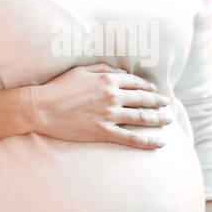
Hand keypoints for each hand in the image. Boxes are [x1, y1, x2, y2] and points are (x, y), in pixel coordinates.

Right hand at [28, 62, 172, 148]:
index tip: (155, 92)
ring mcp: (109, 115)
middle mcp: (112, 96)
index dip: (148, 88)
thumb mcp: (81, 70)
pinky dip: (147, 141)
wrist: (42, 107)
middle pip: (144, 99)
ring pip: (142, 117)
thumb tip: (121, 72)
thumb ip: (103, 68)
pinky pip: (131, 138)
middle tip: (168, 106)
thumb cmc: (59, 87)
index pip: (136, 83)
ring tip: (168, 120)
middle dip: (159, 103)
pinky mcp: (104, 131)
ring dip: (158, 119)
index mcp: (108, 79)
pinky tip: (160, 143)